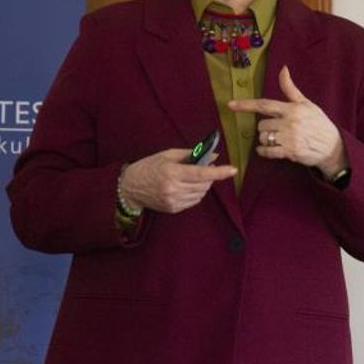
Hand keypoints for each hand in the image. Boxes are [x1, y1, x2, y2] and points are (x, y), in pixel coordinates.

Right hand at [119, 148, 236, 213]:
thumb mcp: (167, 155)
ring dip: (203, 185)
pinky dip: (196, 193)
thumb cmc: (149, 166)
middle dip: (210, 176)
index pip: (201, 174)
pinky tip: (187, 186)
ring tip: (194, 176)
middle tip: (207, 167)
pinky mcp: (173, 209)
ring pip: (200, 194)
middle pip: (203, 185)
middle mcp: (173, 189)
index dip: (219, 172)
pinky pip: (193, 201)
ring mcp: (173, 201)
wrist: (130, 187)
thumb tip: (213, 156)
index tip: (233, 169)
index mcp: (171, 172)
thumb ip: (191, 154)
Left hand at [228, 66, 346, 178]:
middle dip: (264, 127)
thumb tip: (283, 69)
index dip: (246, 105)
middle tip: (277, 129)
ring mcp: (289, 138)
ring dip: (266, 139)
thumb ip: (290, 89)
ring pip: (263, 138)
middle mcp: (289, 122)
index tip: (230, 105)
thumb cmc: (318, 122)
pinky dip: (264, 151)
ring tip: (278, 139)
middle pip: (261, 125)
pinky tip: (268, 150)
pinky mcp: (290, 152)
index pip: (264, 105)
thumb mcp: (306, 103)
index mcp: (292, 108)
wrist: (333, 146)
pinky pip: (267, 152)